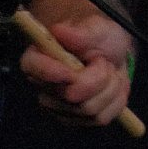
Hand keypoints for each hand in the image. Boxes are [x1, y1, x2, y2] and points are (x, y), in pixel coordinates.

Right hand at [19, 18, 134, 126]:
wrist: (114, 54)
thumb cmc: (100, 38)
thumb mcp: (96, 28)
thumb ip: (80, 33)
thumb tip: (58, 30)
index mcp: (40, 57)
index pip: (33, 67)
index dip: (50, 72)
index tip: (71, 71)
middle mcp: (44, 87)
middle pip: (70, 96)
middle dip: (98, 78)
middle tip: (104, 61)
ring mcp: (60, 107)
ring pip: (90, 109)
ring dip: (110, 87)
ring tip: (109, 71)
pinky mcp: (77, 120)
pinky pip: (101, 118)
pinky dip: (114, 101)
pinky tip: (112, 86)